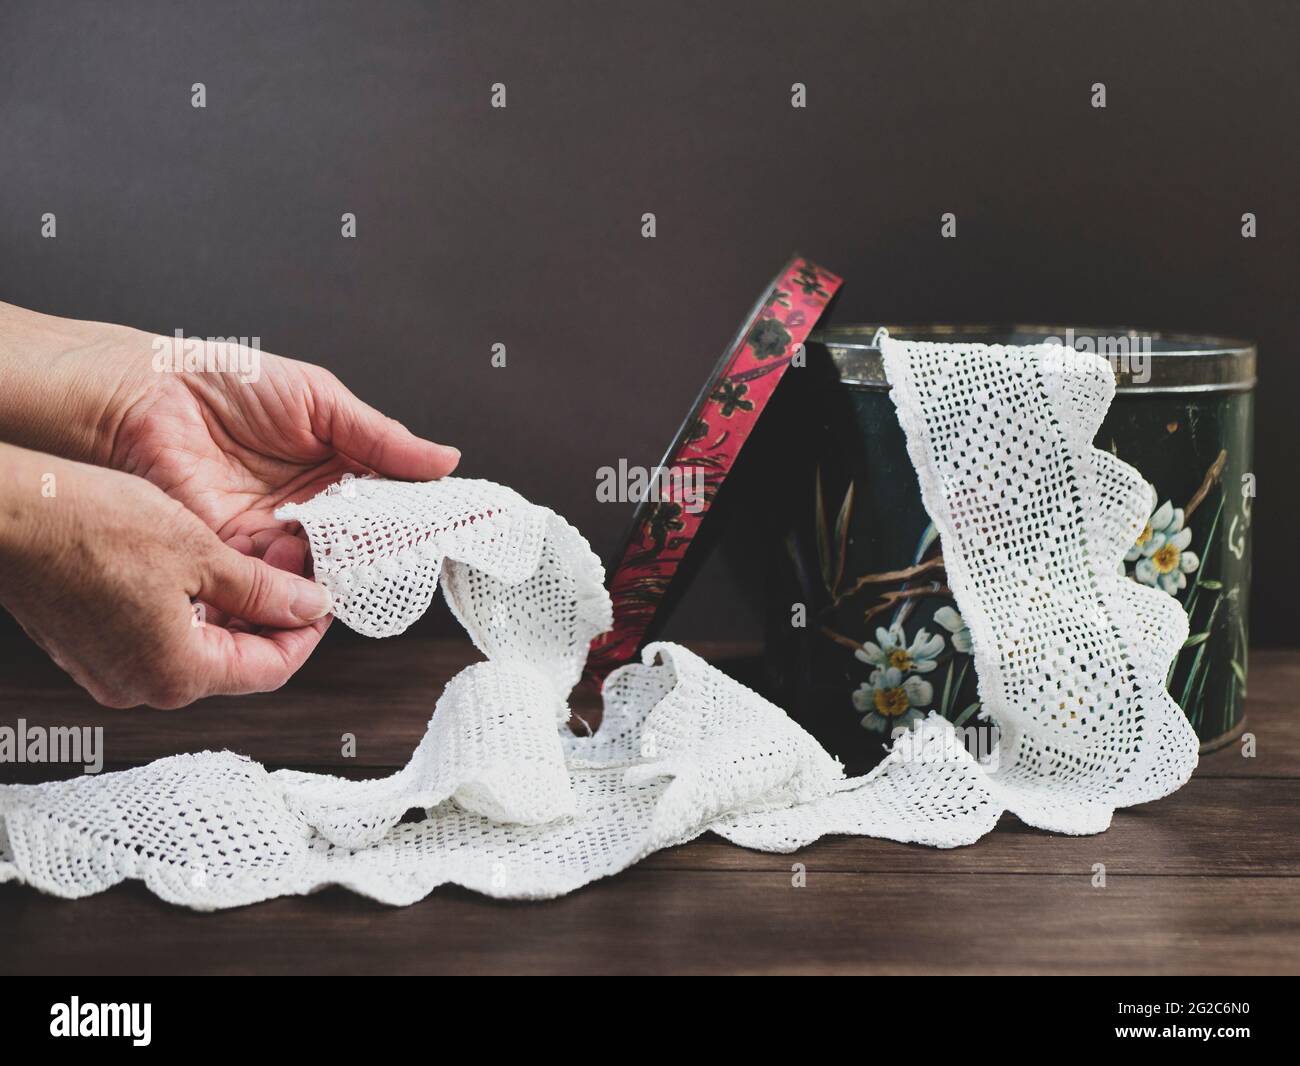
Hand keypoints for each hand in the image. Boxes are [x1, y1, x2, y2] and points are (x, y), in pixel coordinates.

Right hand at [0, 444, 335, 707]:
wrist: (5, 513)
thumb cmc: (89, 526)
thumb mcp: (200, 552)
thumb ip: (263, 589)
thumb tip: (310, 607)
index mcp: (176, 673)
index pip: (271, 669)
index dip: (306, 631)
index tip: (324, 595)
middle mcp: (142, 685)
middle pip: (237, 661)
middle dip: (272, 613)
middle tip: (293, 562)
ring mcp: (112, 669)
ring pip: (202, 646)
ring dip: (236, 606)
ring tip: (256, 555)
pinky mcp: (91, 647)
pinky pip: (162, 635)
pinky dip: (195, 606)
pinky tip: (209, 564)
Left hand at [104, 332, 458, 577]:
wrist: (145, 399)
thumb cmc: (226, 382)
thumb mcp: (321, 401)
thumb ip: (382, 438)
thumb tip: (446, 460)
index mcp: (335, 466)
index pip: (395, 496)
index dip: (431, 510)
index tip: (471, 520)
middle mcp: (311, 506)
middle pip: (369, 538)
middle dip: (397, 544)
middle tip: (423, 542)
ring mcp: (277, 535)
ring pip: (332, 565)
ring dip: (351, 563)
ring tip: (364, 548)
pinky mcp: (240, 557)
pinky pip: (282, 582)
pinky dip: (303, 580)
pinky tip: (315, 566)